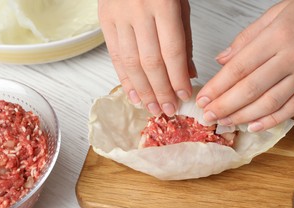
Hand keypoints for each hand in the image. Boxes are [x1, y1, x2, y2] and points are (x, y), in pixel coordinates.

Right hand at [98, 0, 195, 115]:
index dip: (178, 78)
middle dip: (161, 91)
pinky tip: (134, 95)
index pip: (173, 52)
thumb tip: (188, 74)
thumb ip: (184, 40)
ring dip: (143, 91)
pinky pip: (115, 57)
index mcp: (164, 4)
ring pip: (131, 64)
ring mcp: (118, 16)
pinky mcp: (104, 22)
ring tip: (153, 109)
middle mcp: (139, 11)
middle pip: (151, 62)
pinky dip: (124, 80)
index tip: (184, 96)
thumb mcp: (180, 5)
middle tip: (169, 110)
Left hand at [196, 0, 293, 131]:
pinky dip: (272, 120)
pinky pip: (292, 108)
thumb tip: (223, 59)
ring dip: (243, 117)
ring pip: (269, 103)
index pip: (239, 68)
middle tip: (208, 116)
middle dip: (225, 106)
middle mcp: (292, 57)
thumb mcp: (276, 13)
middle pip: (251, 89)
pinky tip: (254, 125)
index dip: (218, 87)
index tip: (203, 98)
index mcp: (277, 37)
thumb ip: (247, 38)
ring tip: (225, 122)